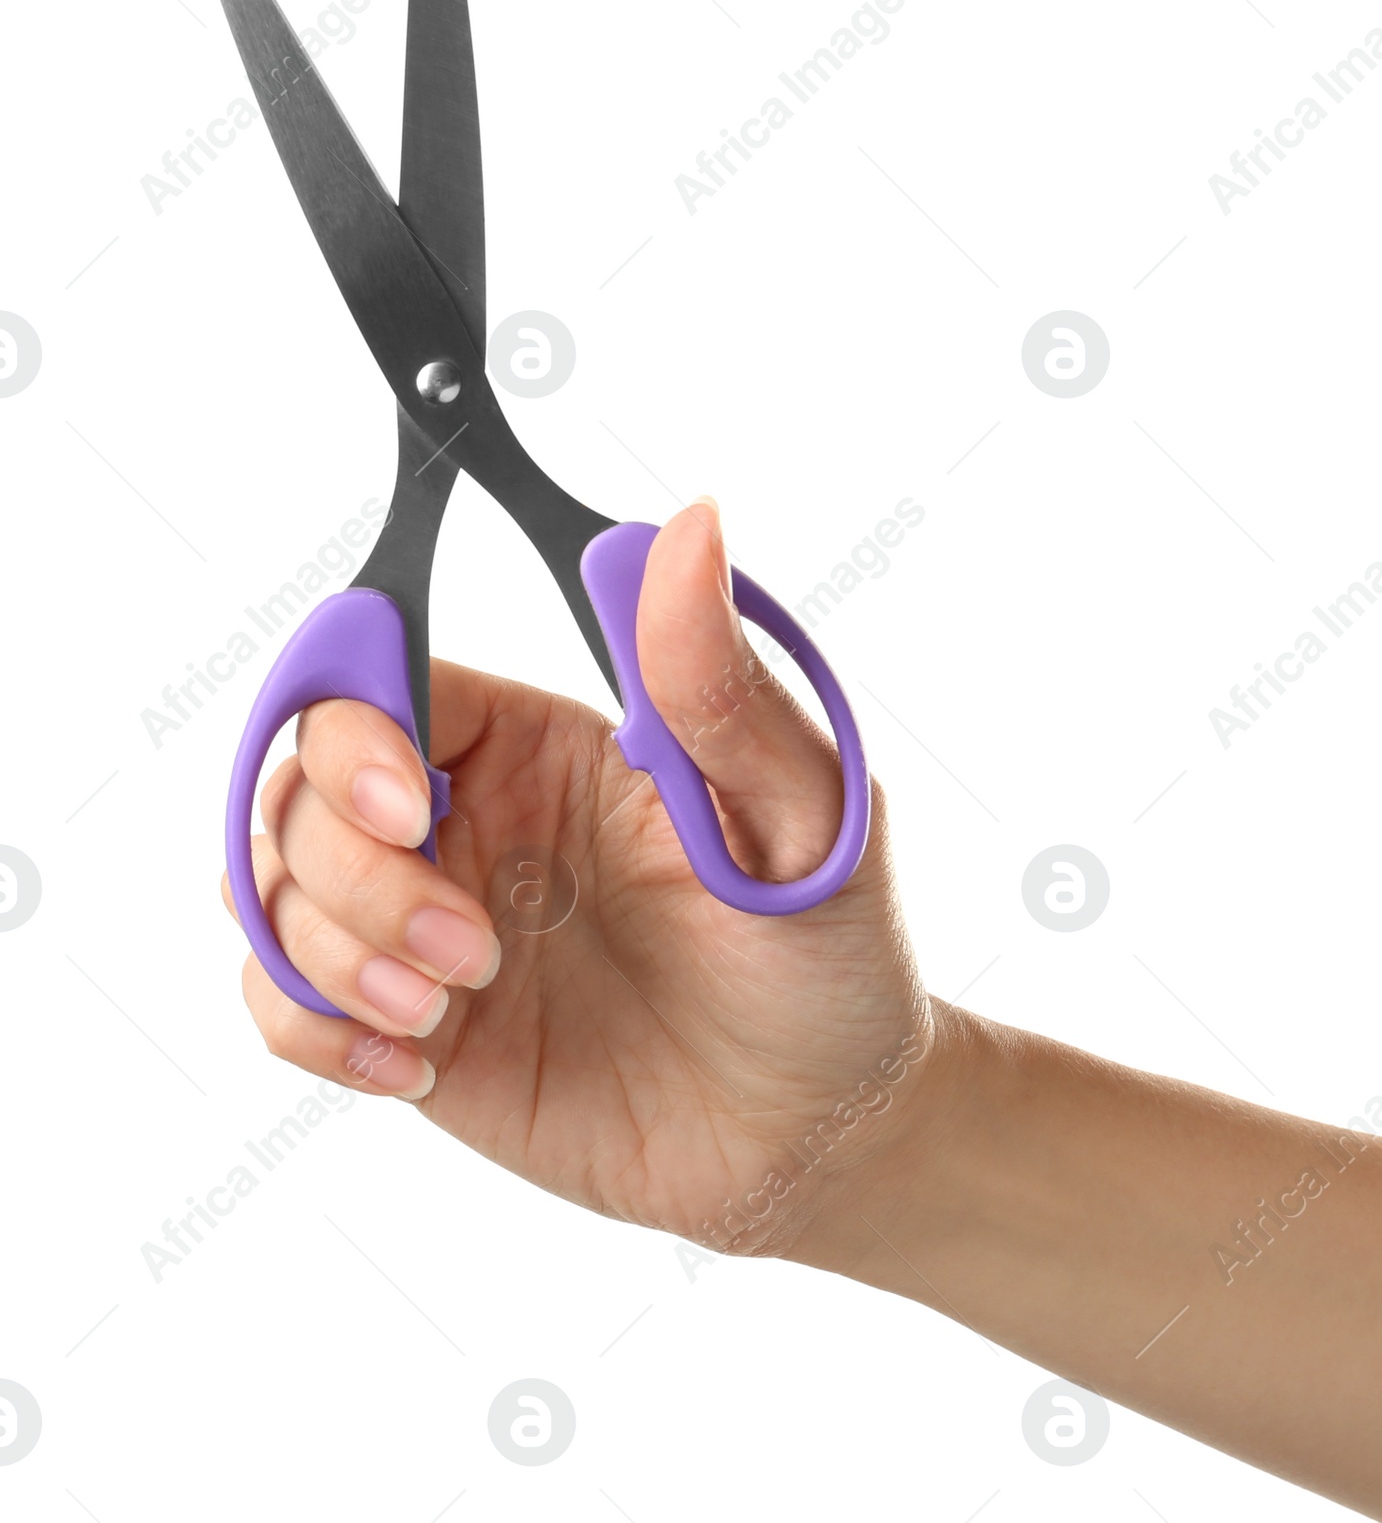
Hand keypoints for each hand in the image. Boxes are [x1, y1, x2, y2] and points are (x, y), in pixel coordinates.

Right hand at [221, 499, 930, 1254]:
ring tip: (451, 1005)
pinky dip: (315, 1028)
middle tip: (473, 949)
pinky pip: (284, 1004)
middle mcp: (473, 820)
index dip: (358, 726)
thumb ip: (721, 685)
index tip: (410, 801)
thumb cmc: (826, 960)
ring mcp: (433, 924)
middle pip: (304, 782)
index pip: (385, 680)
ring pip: (276, 888)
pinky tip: (416, 1059)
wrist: (817, 1132)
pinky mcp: (415, 1026)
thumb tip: (692, 525)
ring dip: (335, 952)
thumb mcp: (805, 817)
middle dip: (356, 869)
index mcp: (544, 744)